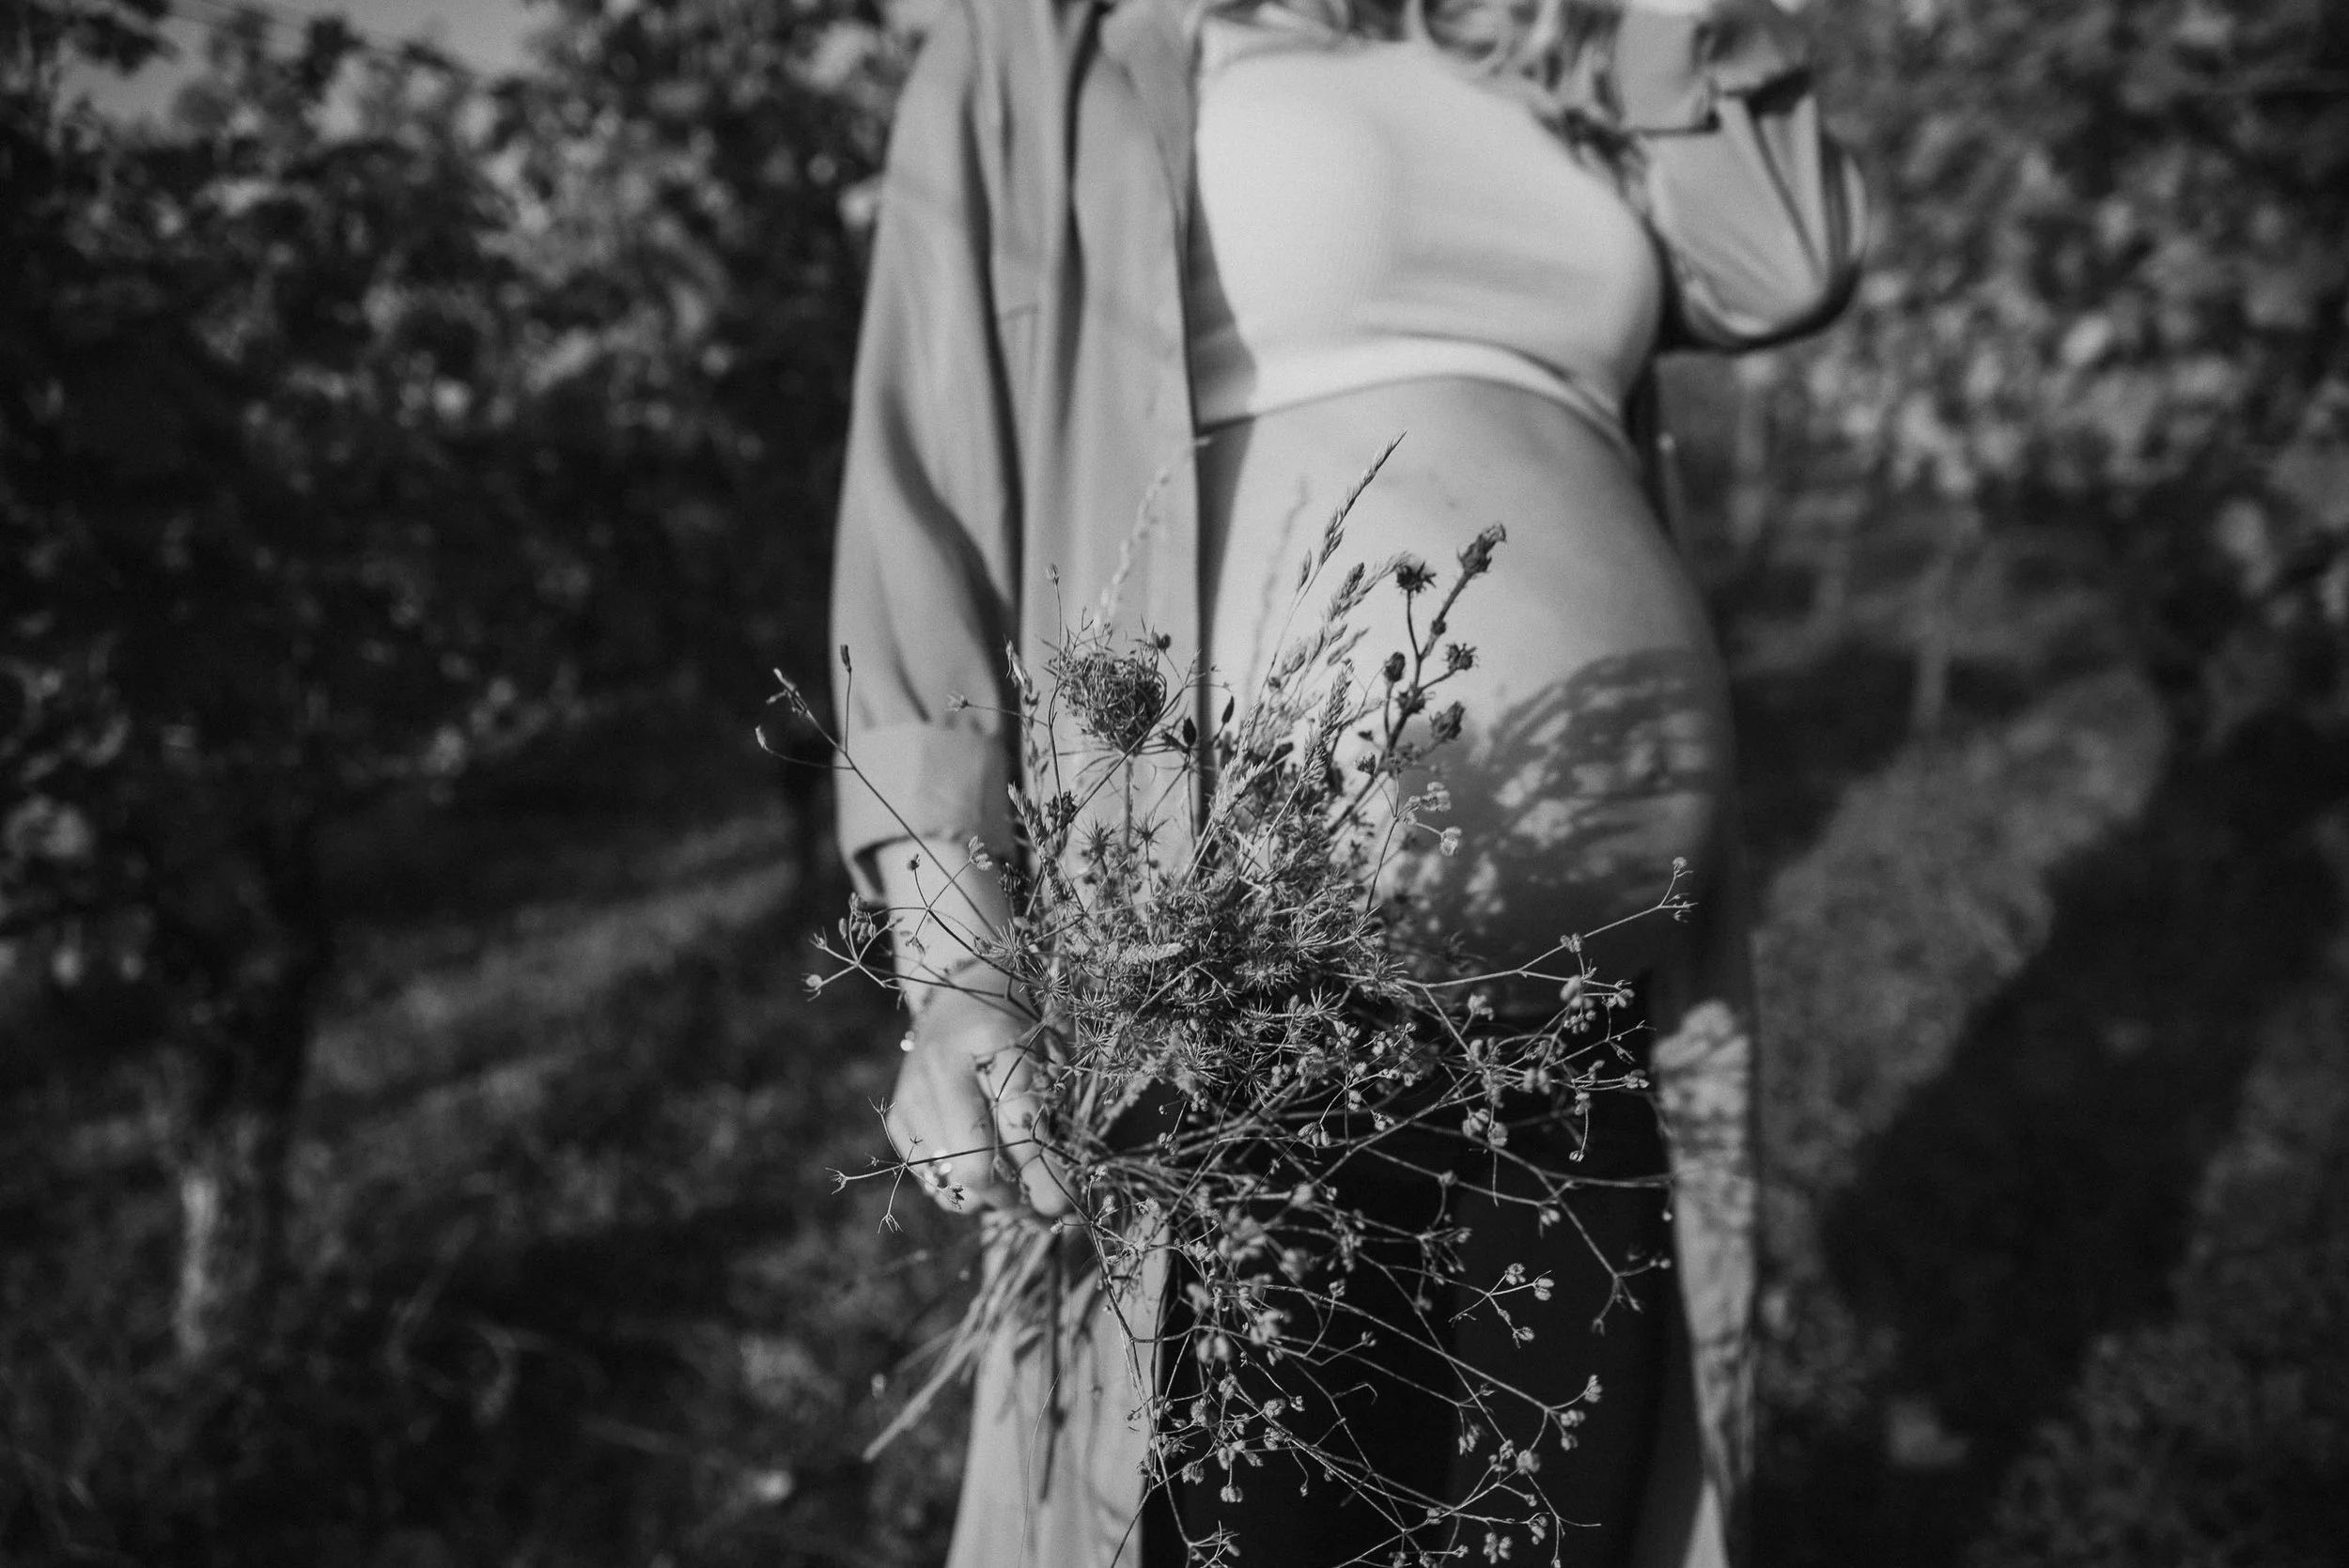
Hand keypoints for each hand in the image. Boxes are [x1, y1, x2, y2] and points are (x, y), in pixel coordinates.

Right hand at [884, 984, 1071, 1217]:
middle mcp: (940, 1071)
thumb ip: (1054, 1112)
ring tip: (1020, 1193)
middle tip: (1045, 1211)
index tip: (1068, 1207)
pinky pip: (932, 1179)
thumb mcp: (1048, 1052)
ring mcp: (912, 1095)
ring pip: (952, 1183)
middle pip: (976, 1167)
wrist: (960, 992)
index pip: (1020, 1129)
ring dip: (992, 1202)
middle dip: (1015, 1201)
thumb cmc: (1020, 1023)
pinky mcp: (898, 1116)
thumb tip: (1060, 1193)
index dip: (1046, 1176)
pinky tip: (987, 1173)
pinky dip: (962, 1189)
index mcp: (990, 1043)